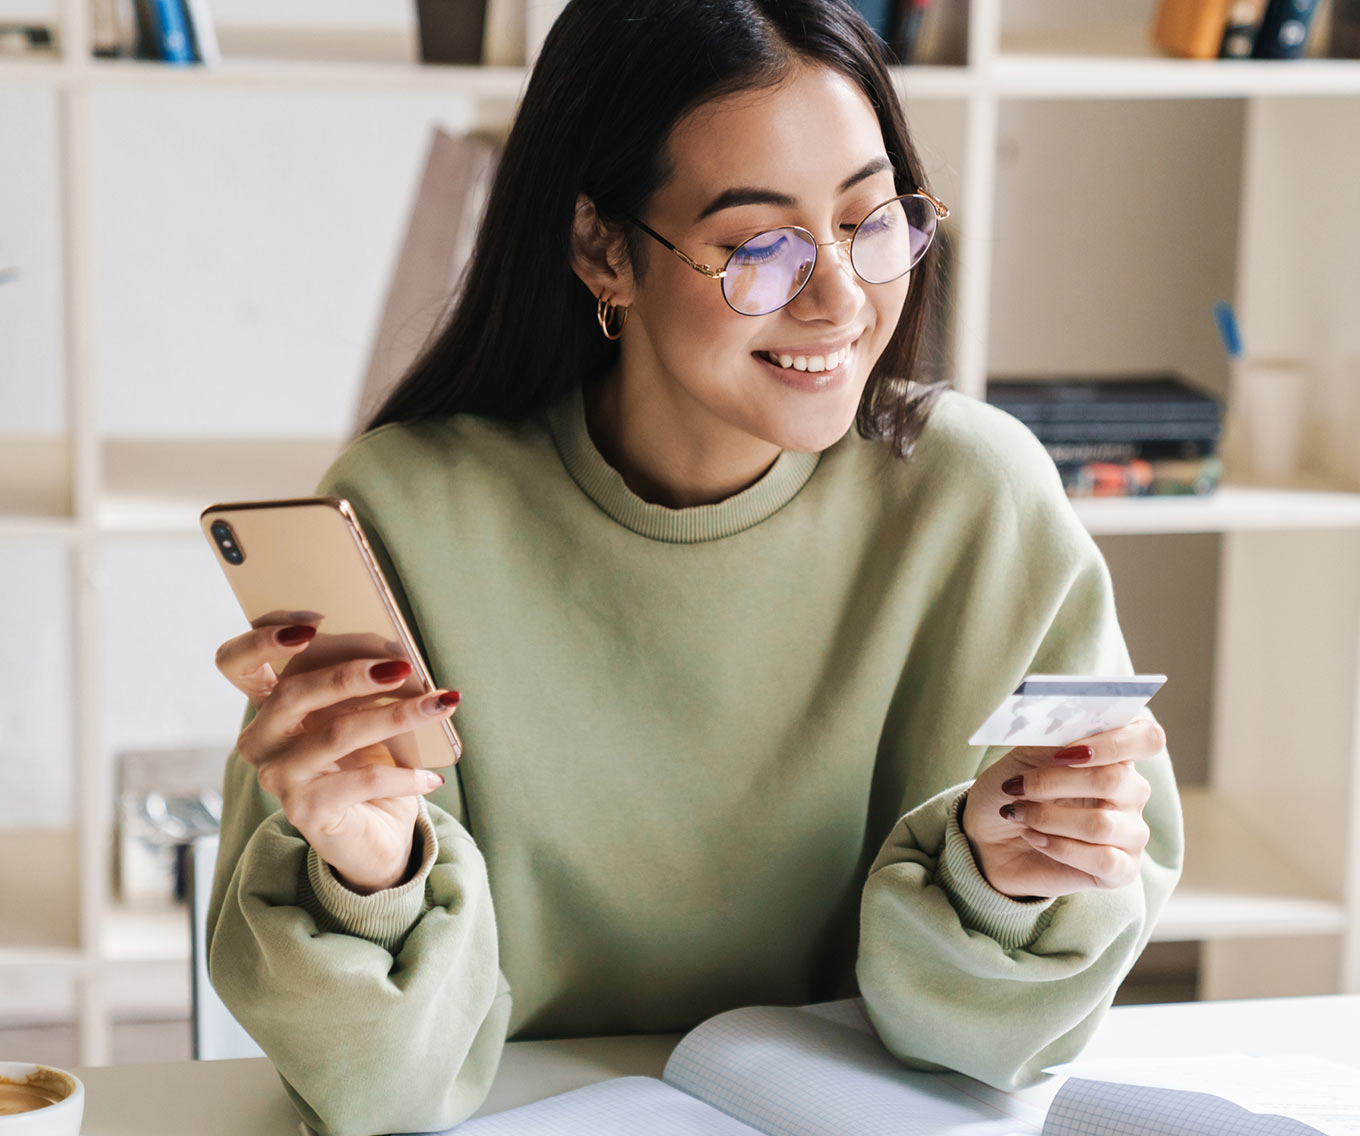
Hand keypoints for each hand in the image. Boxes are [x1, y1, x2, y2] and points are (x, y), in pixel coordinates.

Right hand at [215, 622, 460, 892]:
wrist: (374, 835)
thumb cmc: (366, 762)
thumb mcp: (360, 715)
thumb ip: (361, 683)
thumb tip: (400, 655)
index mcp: (269, 706)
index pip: (235, 663)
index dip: (261, 639)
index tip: (313, 623)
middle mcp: (262, 740)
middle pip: (292, 693)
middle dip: (350, 673)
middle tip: (402, 666)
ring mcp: (278, 777)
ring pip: (336, 733)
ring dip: (396, 715)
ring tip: (440, 704)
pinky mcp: (305, 810)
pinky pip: (362, 781)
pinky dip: (404, 775)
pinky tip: (432, 777)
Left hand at [960, 717, 1164, 899]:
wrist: (987, 839)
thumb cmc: (1012, 791)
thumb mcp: (1023, 757)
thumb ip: (1052, 738)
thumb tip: (1070, 722)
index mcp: (1115, 756)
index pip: (1147, 738)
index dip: (1113, 741)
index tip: (1066, 751)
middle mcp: (1131, 793)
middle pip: (1116, 780)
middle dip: (1056, 782)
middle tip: (1017, 786)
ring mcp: (1131, 833)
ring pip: (1102, 824)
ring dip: (1048, 818)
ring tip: (1018, 814)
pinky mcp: (1122, 871)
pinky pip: (1103, 860)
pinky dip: (1059, 847)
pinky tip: (1034, 838)